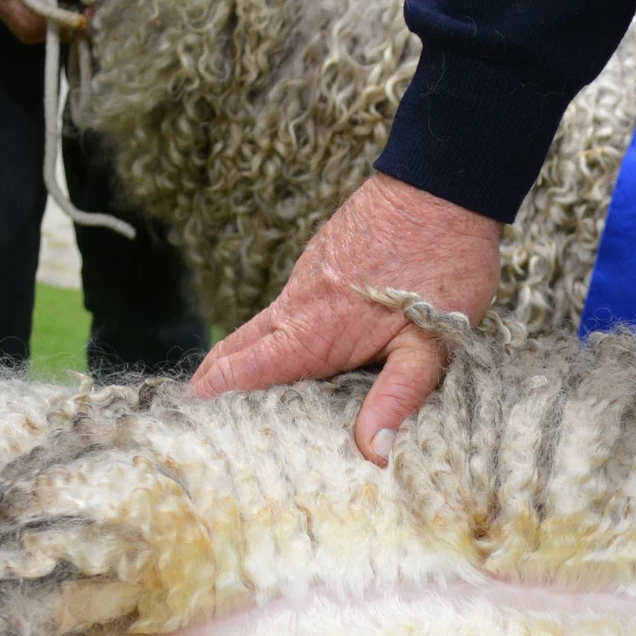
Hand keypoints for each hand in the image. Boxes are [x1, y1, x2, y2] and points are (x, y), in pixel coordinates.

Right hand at [191, 172, 501, 462]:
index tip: (191, 418)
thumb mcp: (433, 343)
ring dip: (244, 355)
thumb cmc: (444, 264)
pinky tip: (289, 346)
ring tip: (230, 389)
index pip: (250, 370)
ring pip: (265, 324)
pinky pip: (289, 304)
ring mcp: (310, 278)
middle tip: (195, 409)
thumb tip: (372, 452)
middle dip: (217, 378)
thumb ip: (399, 397)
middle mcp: (301, 303)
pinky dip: (275, 330)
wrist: (443, 183)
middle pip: (242, 346)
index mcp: (317, 331)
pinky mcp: (324, 260)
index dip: (219, 396)